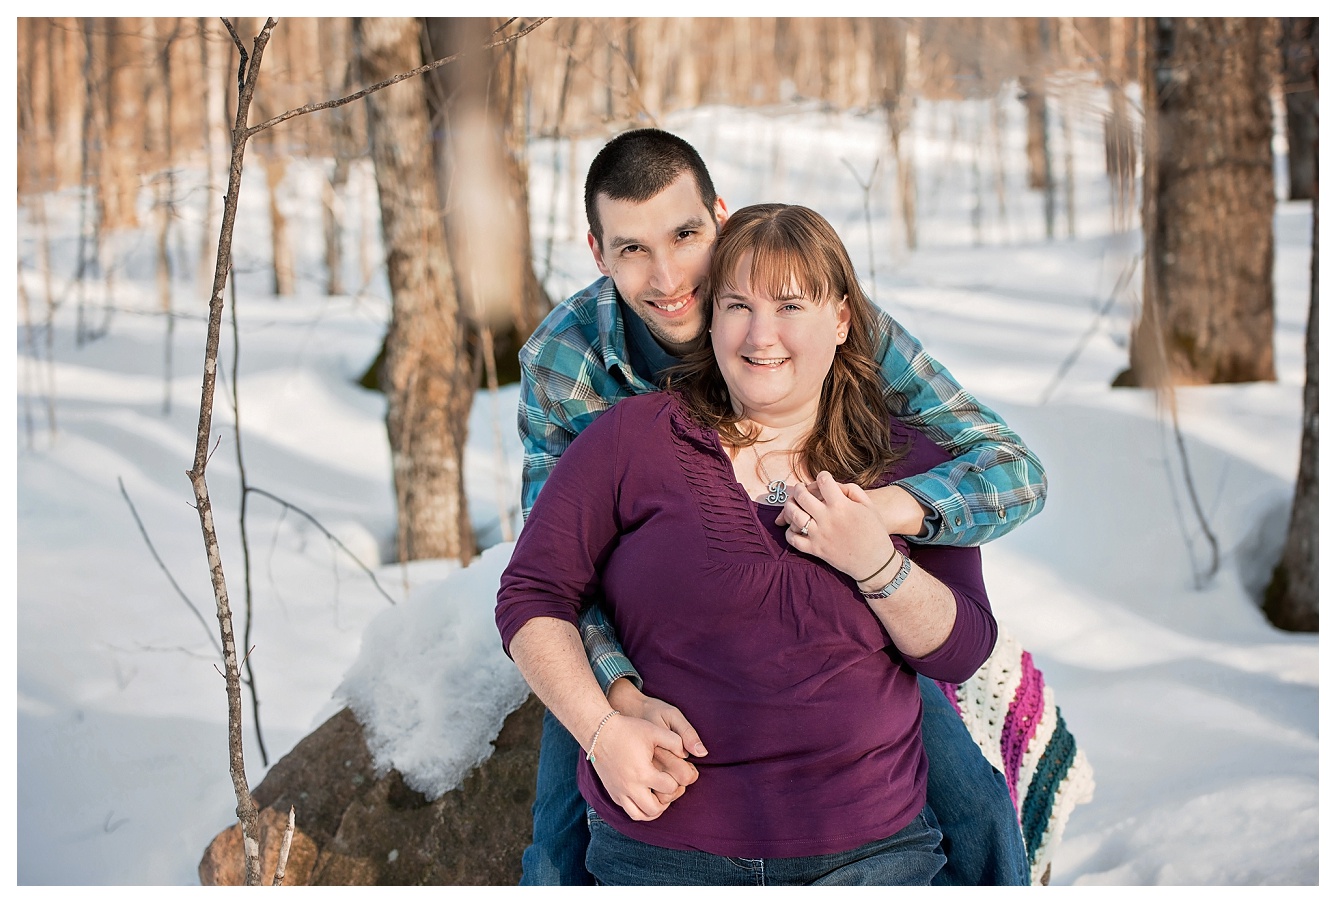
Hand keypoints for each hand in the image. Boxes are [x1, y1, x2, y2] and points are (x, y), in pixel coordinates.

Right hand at [606, 679, 706, 804]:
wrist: (599, 731)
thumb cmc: (628, 729)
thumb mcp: (653, 730)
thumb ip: (674, 741)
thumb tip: (689, 753)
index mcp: (643, 772)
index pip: (669, 787)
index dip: (678, 781)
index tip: (678, 772)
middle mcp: (630, 787)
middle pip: (655, 808)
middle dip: (668, 800)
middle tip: (671, 787)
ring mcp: (619, 792)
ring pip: (640, 815)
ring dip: (654, 810)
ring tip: (660, 796)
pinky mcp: (612, 793)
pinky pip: (628, 811)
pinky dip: (640, 809)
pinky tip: (646, 796)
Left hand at [779, 471, 898, 581]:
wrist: (875, 562)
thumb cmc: (875, 532)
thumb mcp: (869, 506)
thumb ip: (852, 490)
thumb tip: (835, 485)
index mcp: (841, 506)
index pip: (823, 481)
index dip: (823, 476)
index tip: (824, 479)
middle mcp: (827, 518)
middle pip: (802, 496)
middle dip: (799, 489)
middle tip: (800, 488)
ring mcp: (819, 535)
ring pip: (793, 515)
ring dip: (789, 506)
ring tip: (793, 503)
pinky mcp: (815, 550)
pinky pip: (793, 539)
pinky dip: (790, 532)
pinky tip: (794, 527)